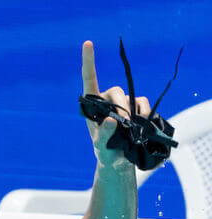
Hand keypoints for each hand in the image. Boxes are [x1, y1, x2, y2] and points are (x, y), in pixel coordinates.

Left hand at [82, 40, 150, 168]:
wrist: (118, 160)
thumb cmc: (104, 152)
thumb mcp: (101, 147)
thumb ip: (104, 135)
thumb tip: (112, 120)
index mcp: (91, 106)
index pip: (89, 79)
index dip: (89, 61)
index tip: (88, 42)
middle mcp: (107, 100)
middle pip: (116, 91)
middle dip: (120, 105)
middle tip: (124, 121)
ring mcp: (123, 104)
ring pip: (130, 97)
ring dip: (133, 110)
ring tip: (132, 127)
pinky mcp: (137, 108)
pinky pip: (142, 103)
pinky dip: (144, 111)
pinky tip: (142, 122)